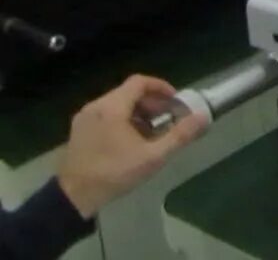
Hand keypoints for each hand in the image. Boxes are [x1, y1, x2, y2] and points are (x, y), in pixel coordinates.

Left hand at [57, 75, 208, 217]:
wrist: (74, 196)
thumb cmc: (114, 174)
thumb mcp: (152, 157)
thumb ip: (179, 136)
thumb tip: (202, 118)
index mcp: (112, 108)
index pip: (139, 82)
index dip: (160, 87)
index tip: (175, 101)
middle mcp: (96, 106)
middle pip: (128, 92)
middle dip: (151, 103)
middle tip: (167, 119)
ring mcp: (84, 118)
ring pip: (116, 103)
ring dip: (137, 112)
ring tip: (151, 132)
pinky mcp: (79, 129)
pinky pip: (105, 114)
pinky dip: (122, 119)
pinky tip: (131, 140)